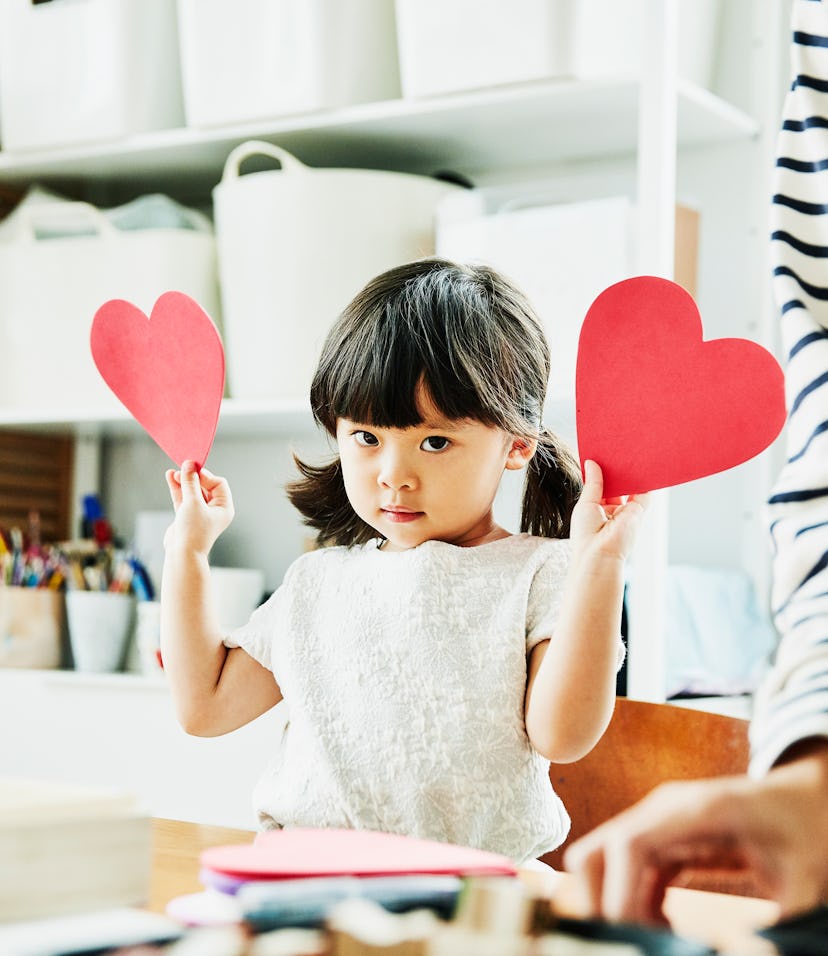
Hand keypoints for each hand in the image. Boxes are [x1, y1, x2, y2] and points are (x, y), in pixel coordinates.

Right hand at [164, 460, 234, 556]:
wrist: (181, 554)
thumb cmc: (193, 531)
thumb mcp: (193, 502)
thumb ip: (190, 482)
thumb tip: (189, 465)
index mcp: (224, 508)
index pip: (218, 484)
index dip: (206, 476)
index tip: (193, 470)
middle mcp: (214, 510)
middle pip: (205, 486)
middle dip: (193, 477)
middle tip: (183, 468)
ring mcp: (200, 513)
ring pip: (192, 492)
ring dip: (183, 481)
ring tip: (174, 472)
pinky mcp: (186, 516)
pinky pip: (183, 498)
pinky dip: (177, 488)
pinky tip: (170, 477)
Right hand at [564, 744, 827, 924]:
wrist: (800, 797)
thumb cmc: (802, 832)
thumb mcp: (799, 880)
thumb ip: (776, 921)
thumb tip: (752, 953)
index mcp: (696, 812)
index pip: (630, 845)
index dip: (620, 895)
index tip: (632, 937)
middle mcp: (663, 811)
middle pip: (597, 851)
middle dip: (600, 901)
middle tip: (633, 940)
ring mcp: (656, 822)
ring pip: (601, 861)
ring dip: (616, 904)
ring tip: (656, 937)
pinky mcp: (659, 838)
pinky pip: (624, 871)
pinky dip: (632, 903)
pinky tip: (666, 927)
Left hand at [569, 460, 648, 560]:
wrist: (599, 555)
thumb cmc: (586, 534)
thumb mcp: (586, 503)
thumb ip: (593, 483)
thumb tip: (591, 463)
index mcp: (596, 510)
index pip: (601, 487)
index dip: (601, 472)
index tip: (601, 455)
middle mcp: (612, 511)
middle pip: (616, 485)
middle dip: (615, 470)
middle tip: (615, 449)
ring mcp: (626, 512)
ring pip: (630, 487)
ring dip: (629, 473)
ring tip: (627, 451)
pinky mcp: (638, 512)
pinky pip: (644, 493)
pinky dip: (644, 479)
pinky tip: (640, 463)